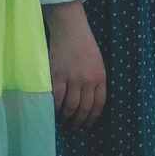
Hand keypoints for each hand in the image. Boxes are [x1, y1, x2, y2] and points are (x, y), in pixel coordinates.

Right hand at [43, 1, 107, 127]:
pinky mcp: (57, 76)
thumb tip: (88, 100)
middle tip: (74, 127)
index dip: (92, 118)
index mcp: (100, 77)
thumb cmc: (84, 44)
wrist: (70, 28)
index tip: (87, 125)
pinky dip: (55, 108)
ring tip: (63, 121)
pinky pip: (57, 98)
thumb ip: (95, 80)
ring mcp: (72, 79)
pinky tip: (54, 111)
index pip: (99, 105)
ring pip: (71, 107)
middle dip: (79, 121)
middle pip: (84, 108)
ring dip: (67, 117)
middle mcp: (88, 80)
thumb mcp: (97, 63)